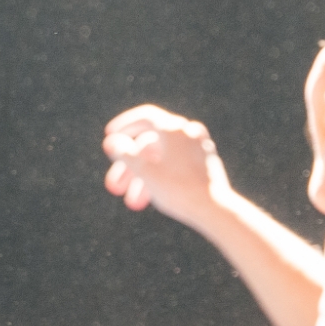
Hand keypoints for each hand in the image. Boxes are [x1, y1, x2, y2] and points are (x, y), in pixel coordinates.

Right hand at [102, 104, 234, 226]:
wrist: (214, 209)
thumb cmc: (178, 189)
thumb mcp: (144, 172)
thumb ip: (125, 153)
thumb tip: (111, 141)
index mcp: (173, 128)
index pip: (145, 116)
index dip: (124, 125)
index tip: (109, 136)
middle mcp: (188, 132)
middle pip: (150, 144)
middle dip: (129, 167)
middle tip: (114, 187)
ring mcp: (199, 147)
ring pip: (162, 158)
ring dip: (143, 179)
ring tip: (132, 203)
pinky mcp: (206, 162)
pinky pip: (177, 164)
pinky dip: (162, 177)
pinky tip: (151, 198)